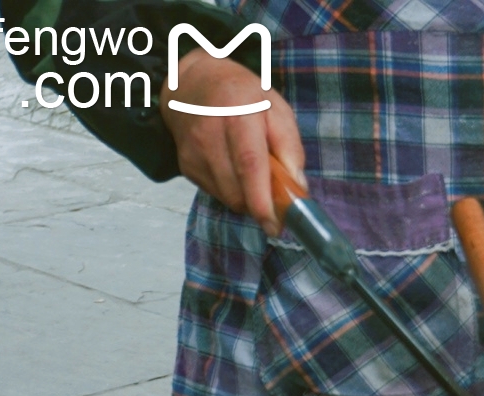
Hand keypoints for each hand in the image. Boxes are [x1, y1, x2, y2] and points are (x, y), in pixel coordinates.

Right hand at [160, 51, 304, 234]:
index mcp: (238, 115)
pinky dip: (233, 192)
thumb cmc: (244, 97)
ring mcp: (193, 152)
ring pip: (228, 197)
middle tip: (278, 199)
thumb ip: (290, 147)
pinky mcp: (186, 165)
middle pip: (237, 189)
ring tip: (257, 177)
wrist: (194, 85)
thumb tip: (297, 186)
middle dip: (262, 205)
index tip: (275, 224)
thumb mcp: (277, 110)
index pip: (249, 163)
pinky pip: (216, 193)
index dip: (261, 199)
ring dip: (248, 199)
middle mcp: (210, 134)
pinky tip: (236, 171)